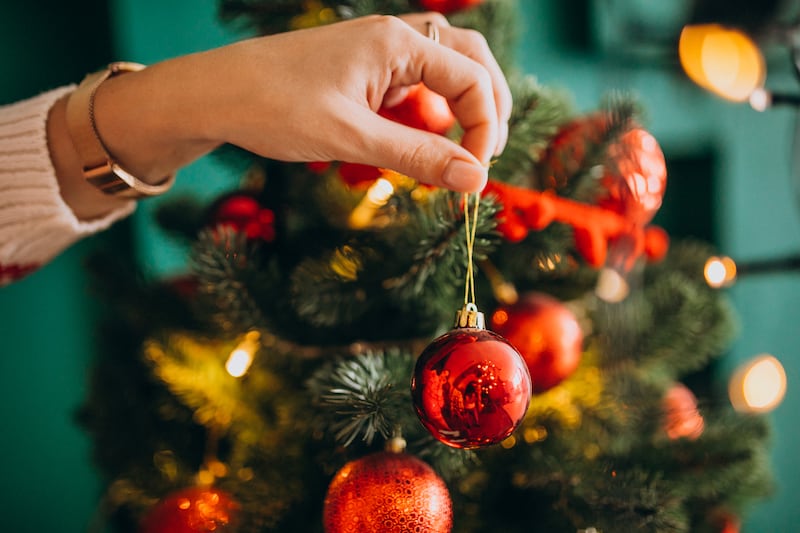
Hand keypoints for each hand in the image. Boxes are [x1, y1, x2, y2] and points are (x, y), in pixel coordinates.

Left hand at [93, 14, 511, 192]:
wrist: (214, 95)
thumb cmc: (274, 107)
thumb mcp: (351, 138)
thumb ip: (417, 157)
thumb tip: (475, 180)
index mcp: (396, 41)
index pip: (471, 78)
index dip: (484, 130)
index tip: (475, 178)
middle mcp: (394, 38)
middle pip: (469, 60)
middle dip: (488, 106)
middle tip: (487, 155)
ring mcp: (379, 54)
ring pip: (446, 70)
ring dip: (464, 106)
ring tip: (467, 151)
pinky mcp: (364, 73)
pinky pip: (415, 86)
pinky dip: (433, 113)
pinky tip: (428, 141)